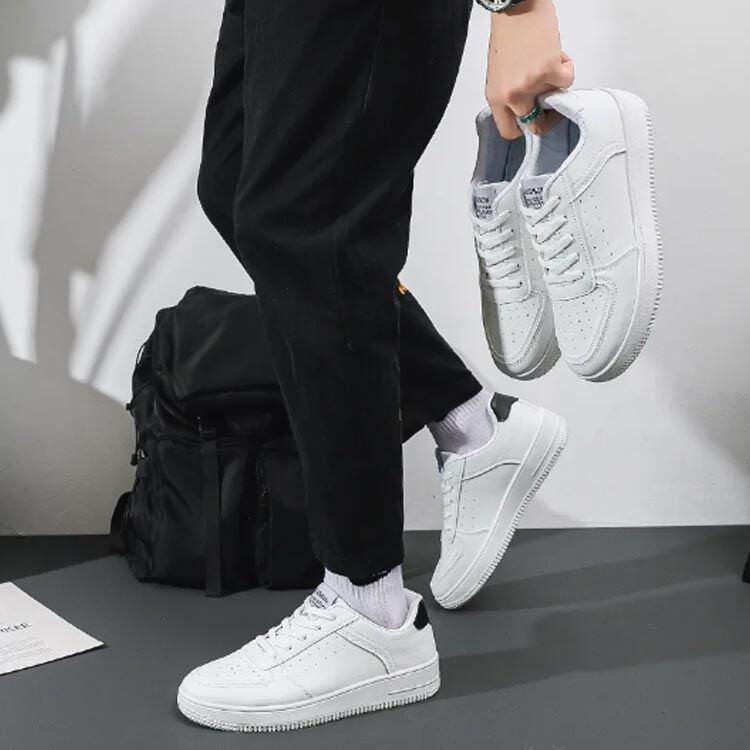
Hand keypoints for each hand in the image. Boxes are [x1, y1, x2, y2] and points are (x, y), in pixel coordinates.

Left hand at [485, 0, 574, 138]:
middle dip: (549, 116)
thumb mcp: (500, 74)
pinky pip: (567, 79)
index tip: (534, 120)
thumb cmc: (508, 34)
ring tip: (547, 62)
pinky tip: (555, 52)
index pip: (509, 131)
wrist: (516, 6)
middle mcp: (511, 96)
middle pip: (535, 125)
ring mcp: (529, 85)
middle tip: (555, 103)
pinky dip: (566, 66)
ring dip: (556, 83)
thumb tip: (530, 108)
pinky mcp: (548, 71)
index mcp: (496, 98)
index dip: (525, 127)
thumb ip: (511, 95)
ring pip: (556, 98)